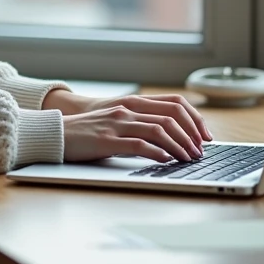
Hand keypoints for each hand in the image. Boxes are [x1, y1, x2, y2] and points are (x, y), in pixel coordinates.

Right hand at [55, 93, 213, 163]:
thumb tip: (169, 139)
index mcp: (132, 102)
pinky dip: (158, 153)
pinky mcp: (108, 140)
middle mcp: (128, 109)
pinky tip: (166, 160)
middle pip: (171, 116)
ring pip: (159, 130)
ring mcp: (118, 123)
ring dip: (179, 146)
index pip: (174, 103)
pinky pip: (139, 144)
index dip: (194, 118)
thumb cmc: (88, 130)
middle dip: (191, 134)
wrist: (57, 132)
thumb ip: (139, 124)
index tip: (205, 135)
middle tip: (200, 151)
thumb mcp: (117, 120)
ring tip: (188, 158)